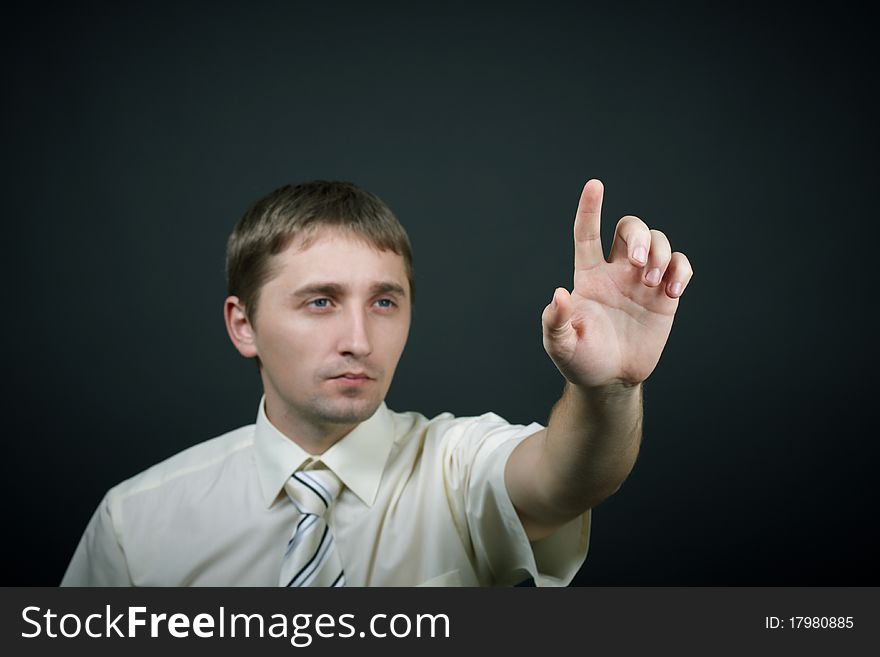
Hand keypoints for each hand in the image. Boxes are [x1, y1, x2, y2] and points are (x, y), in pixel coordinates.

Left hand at [541, 179, 693, 388]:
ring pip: (659, 242)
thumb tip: (559, 295)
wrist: (611, 380)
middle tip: (640, 263)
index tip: (594, 185)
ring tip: (654, 282)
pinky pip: (680, 266)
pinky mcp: (665, 296)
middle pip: (630, 228)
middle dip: (640, 235)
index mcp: (587, 276)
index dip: (590, 209)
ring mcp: (642, 282)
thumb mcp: (560, 345)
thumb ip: (555, 321)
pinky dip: (681, 270)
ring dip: (661, 254)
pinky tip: (672, 290)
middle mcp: (616, 271)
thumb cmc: (581, 360)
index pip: (587, 234)